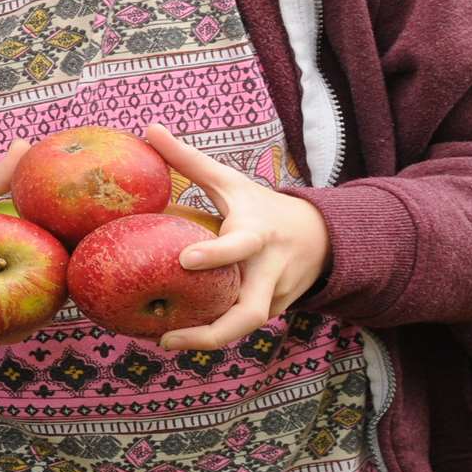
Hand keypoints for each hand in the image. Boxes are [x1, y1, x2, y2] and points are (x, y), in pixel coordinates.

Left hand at [143, 124, 330, 350]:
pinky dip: (215, 336)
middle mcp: (270, 270)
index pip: (240, 246)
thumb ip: (189, 160)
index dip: (217, 254)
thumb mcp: (230, 181)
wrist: (323, 236)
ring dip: (208, 340)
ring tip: (165, 343)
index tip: (186, 259)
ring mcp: (276, 296)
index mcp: (258, 233)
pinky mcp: (275, 312)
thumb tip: (148, 128)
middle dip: (213, 331)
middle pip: (251, 312)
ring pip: (245, 326)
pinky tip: (180, 340)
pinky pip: (242, 328)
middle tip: (167, 338)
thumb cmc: (260, 205)